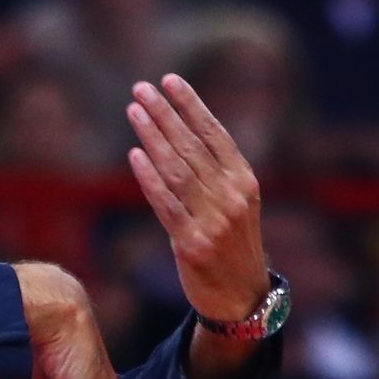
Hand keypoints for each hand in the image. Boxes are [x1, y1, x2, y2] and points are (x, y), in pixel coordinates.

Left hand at [125, 75, 268, 323]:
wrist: (242, 297)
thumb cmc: (232, 244)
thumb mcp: (235, 203)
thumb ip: (213, 173)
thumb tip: (177, 133)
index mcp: (245, 181)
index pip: (215, 133)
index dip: (191, 105)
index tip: (169, 80)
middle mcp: (232, 196)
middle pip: (191, 146)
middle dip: (164, 113)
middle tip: (141, 88)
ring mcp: (213, 220)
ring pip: (176, 169)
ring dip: (152, 136)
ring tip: (133, 111)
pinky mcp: (192, 244)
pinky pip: (166, 204)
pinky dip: (149, 178)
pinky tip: (135, 155)